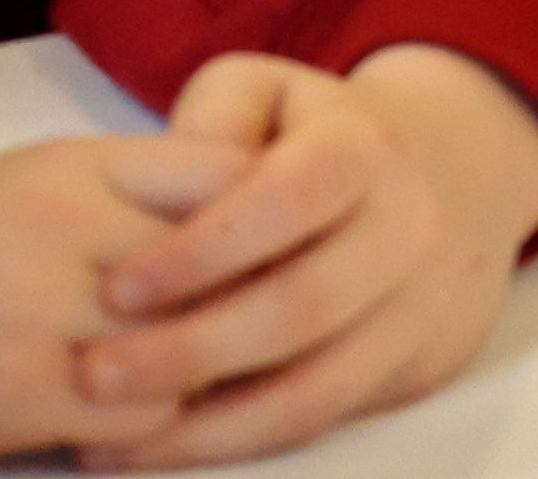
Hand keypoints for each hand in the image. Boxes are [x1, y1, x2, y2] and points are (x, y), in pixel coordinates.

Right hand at [0, 128, 248, 466]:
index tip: (277, 242)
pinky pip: (140, 415)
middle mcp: (72, 231)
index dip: (268, 213)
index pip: (229, 173)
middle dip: (253, 299)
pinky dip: (151, 423)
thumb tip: (241, 214)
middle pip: (223, 264)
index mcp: (78, 165)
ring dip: (204, 369)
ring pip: (194, 346)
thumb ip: (132, 187)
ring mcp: (47, 315)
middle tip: (258, 320)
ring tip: (190, 373)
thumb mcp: (33, 178)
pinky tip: (125, 417)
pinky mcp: (22, 396)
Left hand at [65, 49, 537, 468]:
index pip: (290, 200)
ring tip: (110, 438)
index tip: (115, 288)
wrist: (446, 180)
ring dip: (206, 426)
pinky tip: (161, 447)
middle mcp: (407, 228)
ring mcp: (420, 306)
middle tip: (91, 377)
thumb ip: (215, 115)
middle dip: (191, 350)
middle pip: (303, 307)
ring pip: (317, 387)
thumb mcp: (266, 94)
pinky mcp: (415, 367)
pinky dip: (236, 444)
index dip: (202, 250)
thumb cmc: (312, 140)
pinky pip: (322, 420)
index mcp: (363, 150)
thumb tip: (175, 178)